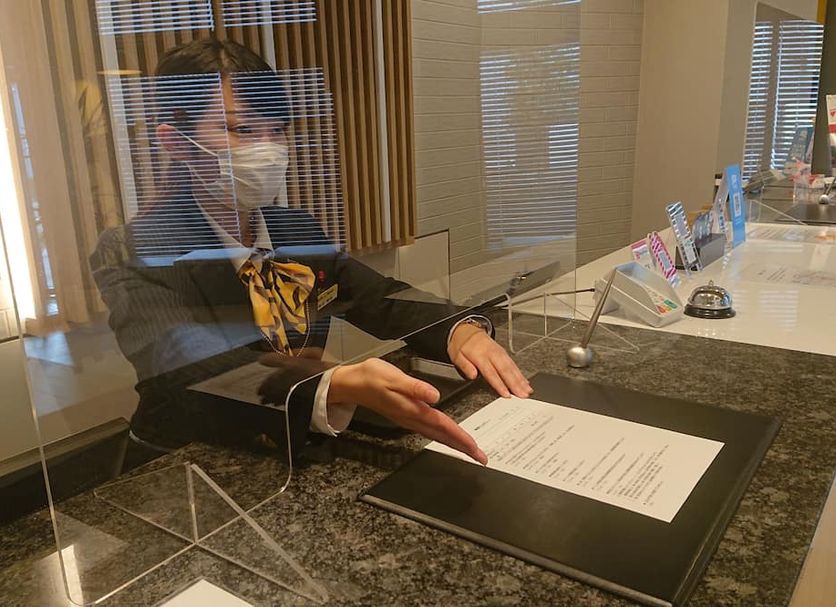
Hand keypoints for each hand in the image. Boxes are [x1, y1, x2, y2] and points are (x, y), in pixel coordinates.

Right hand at [329, 358, 487, 464]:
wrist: (352, 383)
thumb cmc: (372, 377)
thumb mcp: (393, 377)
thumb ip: (415, 388)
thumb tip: (435, 397)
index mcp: (412, 409)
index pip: (442, 425)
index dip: (460, 437)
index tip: (475, 448)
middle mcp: (412, 418)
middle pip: (442, 436)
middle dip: (463, 447)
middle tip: (481, 458)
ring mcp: (408, 419)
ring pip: (436, 435)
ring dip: (454, 443)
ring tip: (470, 451)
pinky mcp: (405, 415)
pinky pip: (429, 430)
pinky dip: (443, 436)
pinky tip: (447, 437)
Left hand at [447, 323, 531, 398]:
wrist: (466, 330)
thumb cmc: (461, 345)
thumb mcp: (456, 355)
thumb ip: (465, 366)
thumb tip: (472, 375)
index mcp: (480, 355)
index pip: (491, 372)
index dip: (499, 384)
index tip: (506, 393)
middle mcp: (492, 353)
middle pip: (505, 370)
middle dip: (515, 383)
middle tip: (523, 394)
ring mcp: (499, 352)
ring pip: (512, 367)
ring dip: (521, 379)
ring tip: (527, 390)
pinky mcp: (503, 353)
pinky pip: (513, 363)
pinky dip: (520, 373)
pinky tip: (525, 381)